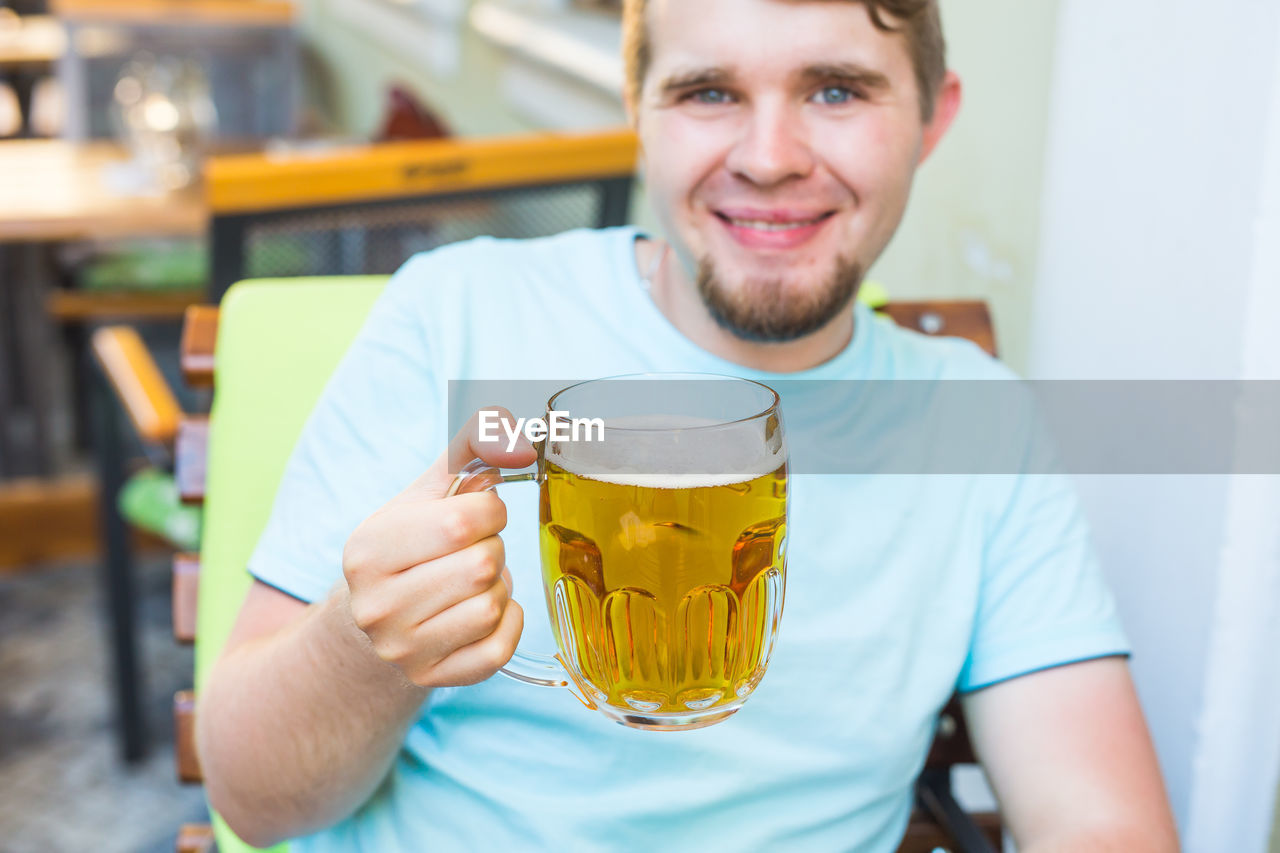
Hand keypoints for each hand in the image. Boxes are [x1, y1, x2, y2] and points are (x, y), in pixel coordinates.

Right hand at [341, 408, 536, 686]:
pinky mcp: (432, 679)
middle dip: (492, 549)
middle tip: (474, 550)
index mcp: (369, 550)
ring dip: (499, 586)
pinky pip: (500, 648)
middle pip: (481, 566)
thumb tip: (513, 429)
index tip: (481, 511)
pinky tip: (486, 609)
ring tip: (474, 580)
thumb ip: (467, 452)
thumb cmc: (405, 550)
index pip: (460, 522)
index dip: (490, 509)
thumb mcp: (422, 496)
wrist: (368, 626)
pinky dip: (508, 622)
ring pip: (492, 605)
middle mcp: (378, 606)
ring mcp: (404, 650)